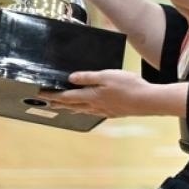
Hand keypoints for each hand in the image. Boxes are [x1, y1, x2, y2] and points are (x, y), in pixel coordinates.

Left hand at [40, 69, 159, 117]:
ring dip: (70, 108)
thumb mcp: (106, 76)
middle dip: (58, 103)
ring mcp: (104, 111)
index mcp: (91, 96)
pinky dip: (85, 110)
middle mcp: (94, 106)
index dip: (52, 95)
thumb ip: (87, 77)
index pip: (66, 96)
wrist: (148, 101)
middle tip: (47, 102)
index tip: (40, 94)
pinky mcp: (113, 112)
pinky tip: (89, 110)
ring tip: (63, 107)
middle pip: (71, 105)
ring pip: (82, 110)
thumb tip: (70, 78)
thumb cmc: (129, 86)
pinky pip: (94, 112)